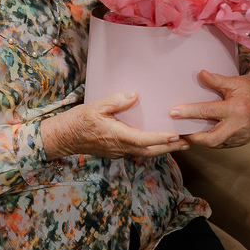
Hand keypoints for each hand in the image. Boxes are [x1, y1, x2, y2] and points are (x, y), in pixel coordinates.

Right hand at [41, 92, 187, 159]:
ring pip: (144, 153)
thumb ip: (115, 101)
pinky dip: (150, 147)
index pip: (144, 140)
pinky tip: (157, 141)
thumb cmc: (77, 121)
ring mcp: (118, 151)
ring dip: (162, 149)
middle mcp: (120, 147)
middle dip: (169, 148)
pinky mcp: (115, 151)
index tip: (176, 136)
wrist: (62, 138)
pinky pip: (136, 151)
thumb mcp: (95, 106)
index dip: (161, 139)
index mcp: (117, 135)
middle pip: (149, 152)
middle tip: (187, 143)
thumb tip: (134, 96)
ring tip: (178, 143)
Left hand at [169, 71, 249, 148]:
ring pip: (217, 144)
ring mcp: (242, 136)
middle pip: (211, 139)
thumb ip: (216, 79)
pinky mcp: (243, 141)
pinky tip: (205, 134)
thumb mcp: (234, 81)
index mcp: (235, 109)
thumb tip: (200, 73)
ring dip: (202, 140)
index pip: (207, 112)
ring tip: (189, 132)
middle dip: (194, 137)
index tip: (173, 112)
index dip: (188, 113)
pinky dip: (213, 140)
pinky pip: (224, 144)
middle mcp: (239, 125)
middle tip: (180, 130)